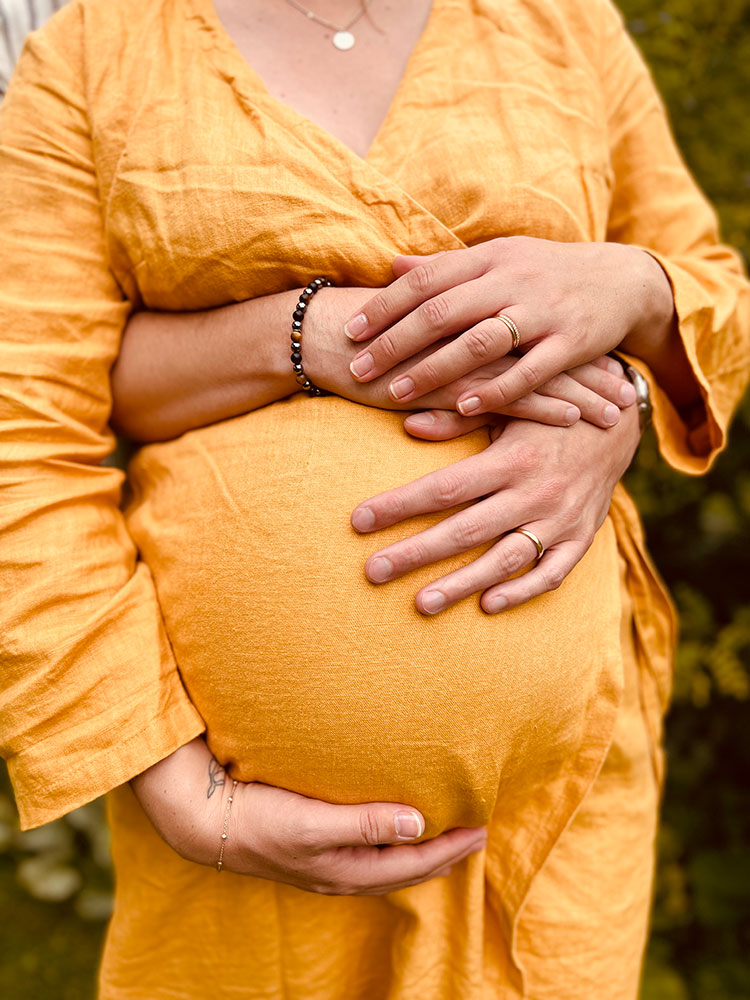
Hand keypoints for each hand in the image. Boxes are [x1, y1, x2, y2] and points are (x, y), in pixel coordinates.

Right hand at [130, 738, 487, 894]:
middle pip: (406, 868)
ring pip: (388, 860)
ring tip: (445, 831)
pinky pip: (368, 848)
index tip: (483, 829)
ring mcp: (327, 861)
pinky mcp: (315, 844)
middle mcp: (342, 872)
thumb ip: (365, 823)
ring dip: (419, 848)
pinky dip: (392, 839)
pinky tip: (393, 824)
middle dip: (443, 852)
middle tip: (476, 831)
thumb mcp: (313, 823)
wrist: (207, 820)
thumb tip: (418, 823)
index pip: (414, 864)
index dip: (451, 848)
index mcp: (347, 871)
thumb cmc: (259, 818)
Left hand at [343, 238, 673, 415]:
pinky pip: (530, 370)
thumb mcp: (498, 259)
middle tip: (359, 368)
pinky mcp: (572, 343)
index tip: (350, 331)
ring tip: (397, 393)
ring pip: (481, 341)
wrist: (625, 279)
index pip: (427, 279)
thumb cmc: (547, 273)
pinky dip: (496, 389)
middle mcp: (513, 279)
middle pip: (444, 310)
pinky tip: (464, 406)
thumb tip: (391, 267)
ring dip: (435, 368)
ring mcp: (543, 311)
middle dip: (397, 341)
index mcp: (490, 258)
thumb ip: (447, 268)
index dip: (386, 305)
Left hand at [349, 401, 642, 614]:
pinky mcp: (580, 538)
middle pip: (464, 531)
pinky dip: (521, 592)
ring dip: (461, 585)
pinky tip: (487, 605)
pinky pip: (551, 574)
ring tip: (419, 604)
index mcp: (511, 458)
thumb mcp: (509, 402)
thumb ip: (460, 414)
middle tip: (372, 571)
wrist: (620, 421)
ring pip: (504, 561)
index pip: (444, 488)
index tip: (358, 520)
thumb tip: (408, 425)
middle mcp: (534, 493)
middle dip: (414, 554)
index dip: (399, 506)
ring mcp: (560, 521)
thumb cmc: (549, 406)